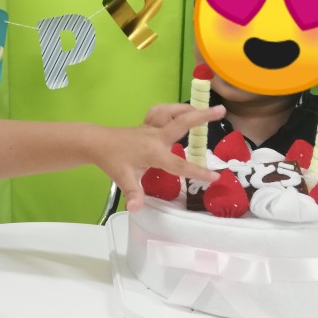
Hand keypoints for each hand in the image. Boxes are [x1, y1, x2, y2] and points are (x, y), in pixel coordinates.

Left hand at [94, 104, 225, 211]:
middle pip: (182, 124)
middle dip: (202, 117)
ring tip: (203, 109)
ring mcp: (151, 128)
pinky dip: (171, 110)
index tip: (216, 177)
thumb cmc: (111, 161)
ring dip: (187, 109)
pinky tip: (179, 111)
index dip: (198, 172)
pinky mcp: (146, 124)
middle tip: (221, 110)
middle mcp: (156, 137)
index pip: (180, 165)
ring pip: (172, 112)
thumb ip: (133, 194)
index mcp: (154, 153)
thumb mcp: (123, 179)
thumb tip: (136, 209)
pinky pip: (160, 113)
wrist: (96, 143)